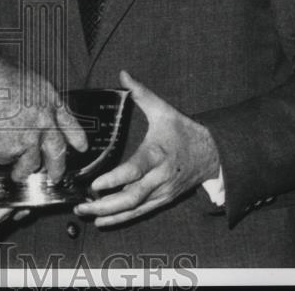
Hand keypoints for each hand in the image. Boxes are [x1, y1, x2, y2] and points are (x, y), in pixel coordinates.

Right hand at [0, 56, 87, 182]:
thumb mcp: (25, 79)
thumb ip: (31, 97)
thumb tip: (27, 103)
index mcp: (49, 99)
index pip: (69, 122)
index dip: (76, 136)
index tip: (80, 146)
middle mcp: (45, 120)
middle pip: (57, 151)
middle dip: (57, 167)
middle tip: (55, 175)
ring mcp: (31, 137)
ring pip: (32, 163)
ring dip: (24, 170)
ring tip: (19, 175)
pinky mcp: (14, 148)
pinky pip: (7, 158)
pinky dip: (0, 158)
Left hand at [74, 70, 219, 227]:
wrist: (213, 154)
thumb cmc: (184, 131)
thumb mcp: (163, 110)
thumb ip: (141, 93)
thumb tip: (123, 74)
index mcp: (157, 154)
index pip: (134, 170)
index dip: (114, 180)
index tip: (94, 185)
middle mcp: (159, 177)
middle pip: (132, 196)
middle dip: (105, 204)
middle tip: (81, 206)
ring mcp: (162, 191)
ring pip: (135, 208)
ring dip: (110, 215)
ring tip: (86, 214)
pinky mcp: (163, 200)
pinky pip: (140, 212)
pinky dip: (121, 219)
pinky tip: (103, 221)